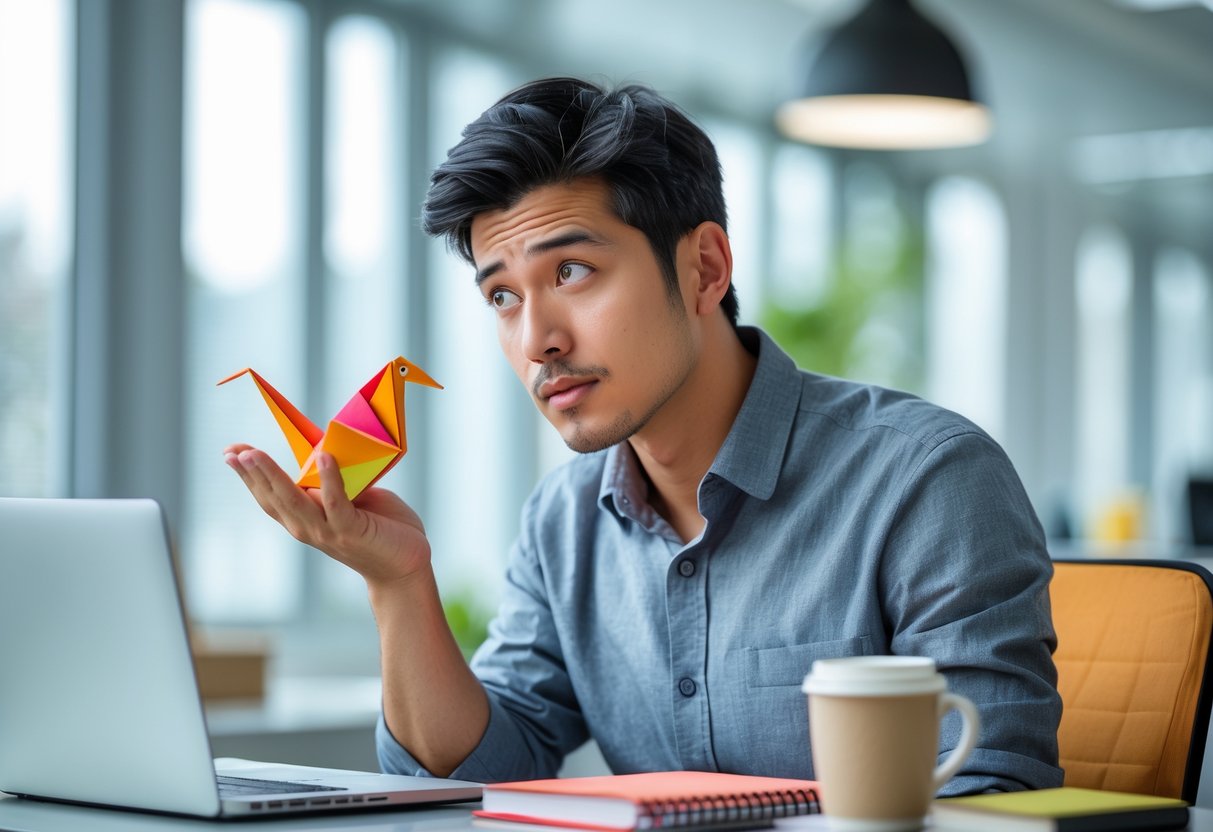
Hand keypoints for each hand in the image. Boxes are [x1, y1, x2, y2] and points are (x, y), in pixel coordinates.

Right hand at [223, 444, 430, 587]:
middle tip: (233, 450)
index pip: (268, 496)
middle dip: (251, 473)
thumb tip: (323, 454)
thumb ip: (333, 483)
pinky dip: (328, 480)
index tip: (230, 452)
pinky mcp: (351, 531)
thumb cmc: (380, 528)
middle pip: (273, 498)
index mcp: (304, 519)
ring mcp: (328, 531)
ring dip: (273, 475)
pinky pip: (336, 503)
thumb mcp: (351, 498)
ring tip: (254, 453)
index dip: (248, 475)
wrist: (406, 563)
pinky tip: (322, 458)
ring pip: (294, 500)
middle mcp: (308, 528)